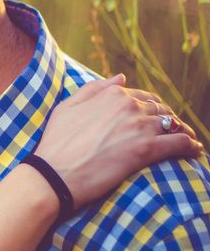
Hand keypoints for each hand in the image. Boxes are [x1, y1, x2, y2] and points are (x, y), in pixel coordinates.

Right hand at [35, 75, 202, 210]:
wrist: (55, 173)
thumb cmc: (57, 142)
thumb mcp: (69, 106)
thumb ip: (95, 88)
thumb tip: (122, 78)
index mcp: (113, 94)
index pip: (144, 97)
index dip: (154, 108)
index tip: (158, 119)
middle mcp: (129, 105)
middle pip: (161, 110)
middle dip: (171, 119)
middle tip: (176, 132)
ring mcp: (139, 127)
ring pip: (173, 124)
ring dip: (184, 131)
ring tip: (189, 142)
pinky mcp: (147, 150)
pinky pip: (178, 144)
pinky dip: (190, 146)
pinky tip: (196, 150)